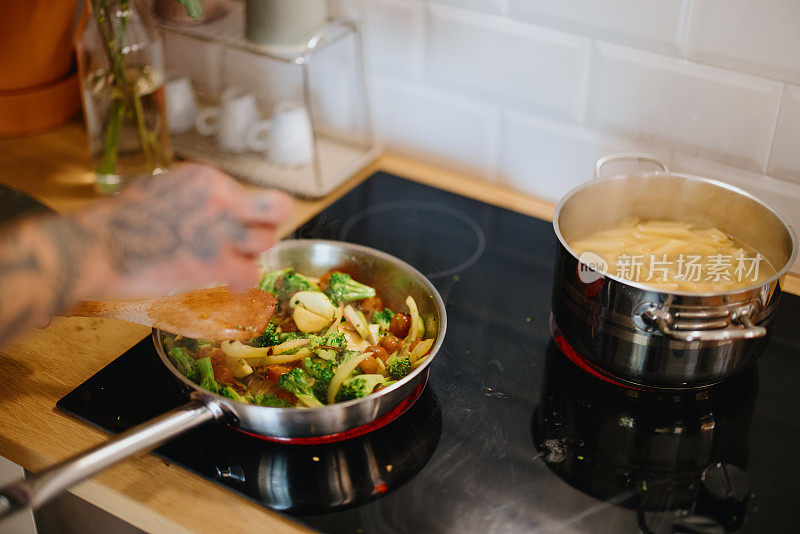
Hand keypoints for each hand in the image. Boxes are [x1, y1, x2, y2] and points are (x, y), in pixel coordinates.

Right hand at [75, 163, 292, 296]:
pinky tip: (231, 286)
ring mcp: (221, 229)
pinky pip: (251, 272)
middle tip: (252, 242)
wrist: (97, 246)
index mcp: (206, 178)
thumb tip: (209, 207)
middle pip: (276, 208)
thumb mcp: (162, 189)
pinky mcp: (216, 261)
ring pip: (266, 242)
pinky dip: (243, 283)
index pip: (246, 193)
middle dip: (268, 226)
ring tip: (232, 266)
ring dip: (251, 256)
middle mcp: (220, 198)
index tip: (230, 227)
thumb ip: (194, 197)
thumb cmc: (120, 222)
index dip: (242, 215)